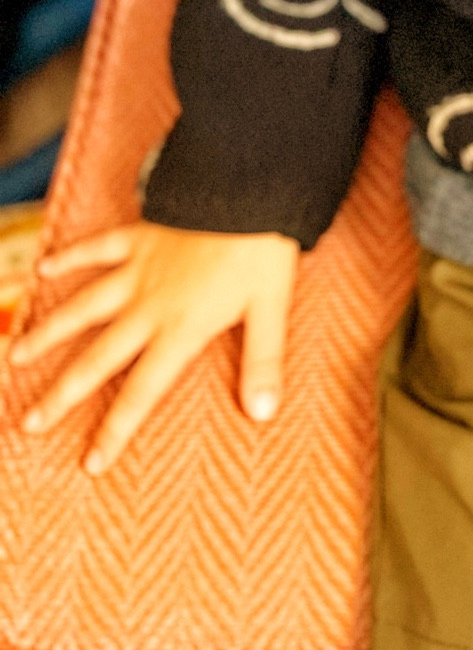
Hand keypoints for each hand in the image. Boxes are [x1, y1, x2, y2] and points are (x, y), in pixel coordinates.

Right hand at [10, 221, 298, 472]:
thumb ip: (263, 360)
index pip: (142, 392)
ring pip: (83, 307)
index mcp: (180, 328)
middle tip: (29, 424)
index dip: (116, 429)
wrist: (247, 185)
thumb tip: (262, 413)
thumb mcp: (271, 307)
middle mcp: (149, 305)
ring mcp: (139, 269)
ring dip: (49, 332)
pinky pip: (96, 248)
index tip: (90, 464)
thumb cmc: (263, 247)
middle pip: (96, 358)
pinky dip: (70, 257)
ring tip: (16, 356)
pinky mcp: (139, 236)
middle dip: (62, 394)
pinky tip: (43, 267)